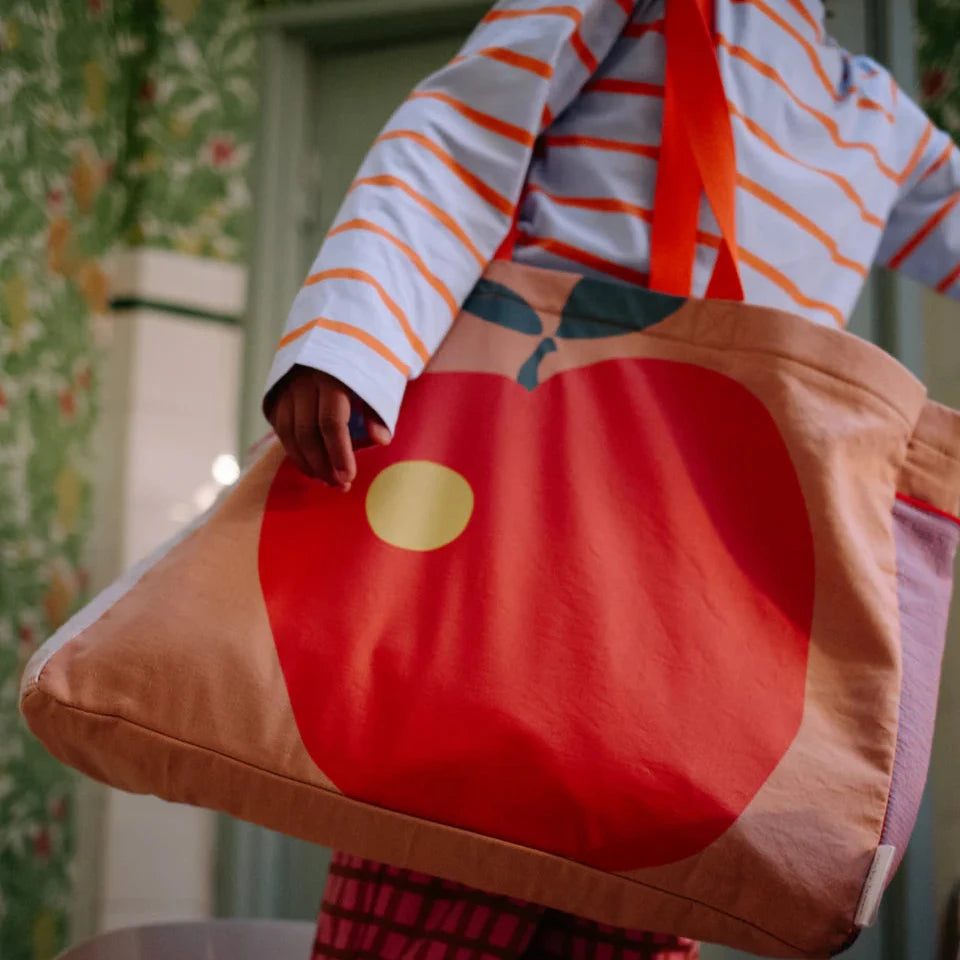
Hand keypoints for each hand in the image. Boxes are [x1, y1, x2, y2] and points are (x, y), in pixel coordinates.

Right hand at [266, 366, 391, 489]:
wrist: (338, 332)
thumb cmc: (363, 363)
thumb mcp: (377, 380)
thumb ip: (378, 410)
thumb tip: (381, 439)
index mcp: (332, 375)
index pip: (332, 422)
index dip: (340, 453)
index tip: (348, 477)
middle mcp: (303, 380)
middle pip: (306, 432)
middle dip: (322, 464)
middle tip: (338, 485)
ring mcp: (285, 385)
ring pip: (288, 433)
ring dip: (305, 462)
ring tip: (324, 479)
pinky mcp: (275, 392)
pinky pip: (279, 427)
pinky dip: (292, 449)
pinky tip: (308, 464)